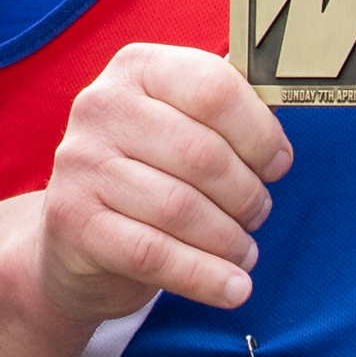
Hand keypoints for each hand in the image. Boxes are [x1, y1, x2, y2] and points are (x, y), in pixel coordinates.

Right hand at [36, 41, 293, 323]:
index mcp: (137, 68)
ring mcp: (81, 163)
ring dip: (229, 240)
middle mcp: (101, 106)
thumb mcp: (178, 126)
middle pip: (202, 153)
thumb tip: (282, 133)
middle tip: (257, 215)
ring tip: (244, 252)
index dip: (259, 134)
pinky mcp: (73, 221)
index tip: (278, 166)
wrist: (74, 237)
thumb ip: (225, 117)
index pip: (213, 88)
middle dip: (246, 195)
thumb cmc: (146, 173)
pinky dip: (205, 277)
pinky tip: (233, 288)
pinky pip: (155, 254)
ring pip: (180, 208)